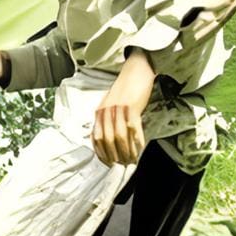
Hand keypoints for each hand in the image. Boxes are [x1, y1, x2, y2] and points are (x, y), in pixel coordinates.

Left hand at [93, 50, 155, 165]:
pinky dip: (137, 141)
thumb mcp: (110, 104)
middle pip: (107, 140)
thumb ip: (107, 119)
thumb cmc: (125, 89)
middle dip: (115, 155)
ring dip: (126, 152)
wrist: (136, 71)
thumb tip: (108, 139)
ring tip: (132, 160)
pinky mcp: (131, 107)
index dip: (101, 153)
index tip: (108, 163)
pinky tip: (140, 148)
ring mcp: (118, 109)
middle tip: (122, 164)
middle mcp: (105, 112)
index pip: (95, 138)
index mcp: (99, 112)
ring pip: (120, 137)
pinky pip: (133, 129)